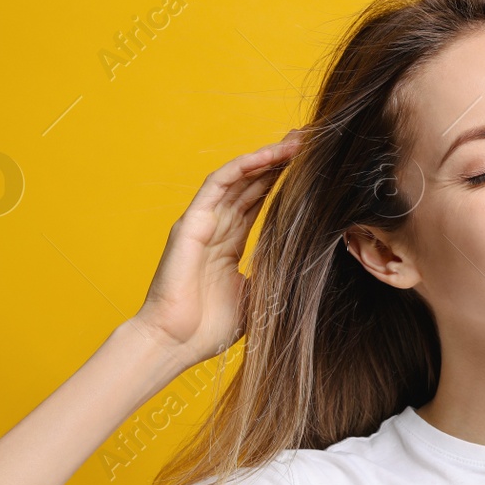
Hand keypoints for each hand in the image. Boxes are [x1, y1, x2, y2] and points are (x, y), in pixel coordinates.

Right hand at [131, 130, 304, 366]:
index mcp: (230, 243)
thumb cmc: (209, 328)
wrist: (175, 343)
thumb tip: (300, 267)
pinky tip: (267, 155)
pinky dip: (242, 167)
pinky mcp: (191, 223)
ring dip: (266, 157)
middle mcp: (216, 227)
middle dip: (279, 161)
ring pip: (237, 178)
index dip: (281, 182)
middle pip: (251, 184)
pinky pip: (218, 185)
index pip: (258, 201)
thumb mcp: (254, 297)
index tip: (309, 166)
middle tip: (308, 141)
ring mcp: (202, 222)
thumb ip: (270, 275)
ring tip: (295, 142)